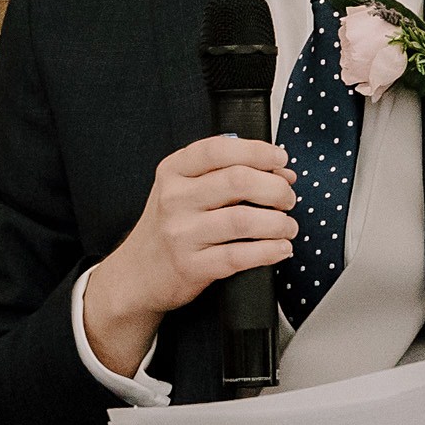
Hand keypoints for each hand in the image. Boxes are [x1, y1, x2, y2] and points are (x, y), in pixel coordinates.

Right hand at [84, 134, 297, 375]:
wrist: (136, 275)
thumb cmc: (168, 228)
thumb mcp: (181, 189)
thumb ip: (222, 173)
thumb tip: (279, 172)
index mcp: (174, 171)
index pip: (219, 149)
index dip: (258, 151)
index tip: (281, 160)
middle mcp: (175, 199)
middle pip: (238, 181)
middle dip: (275, 189)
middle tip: (288, 199)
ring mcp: (181, 234)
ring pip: (243, 219)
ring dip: (278, 223)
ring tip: (288, 226)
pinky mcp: (191, 266)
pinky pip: (239, 256)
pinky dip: (268, 251)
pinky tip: (280, 248)